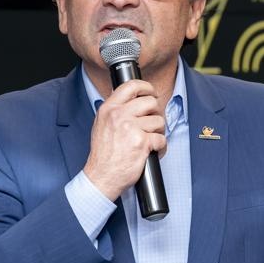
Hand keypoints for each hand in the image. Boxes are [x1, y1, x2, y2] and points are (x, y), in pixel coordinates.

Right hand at [83, 79, 166, 201]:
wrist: (101, 176)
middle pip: (150, 102)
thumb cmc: (102, 155)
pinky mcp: (142, 143)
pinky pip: (161, 139)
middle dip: (156, 112)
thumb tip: (130, 100)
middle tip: (153, 122)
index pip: (131, 86)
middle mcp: (119, 116)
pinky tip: (153, 151)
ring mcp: (131, 128)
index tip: (151, 92)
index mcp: (109, 109)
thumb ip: (114, 111)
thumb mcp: (101, 125)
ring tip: (151, 140)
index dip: (146, 87)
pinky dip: (161, 147)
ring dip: (159, 131)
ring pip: (159, 121)